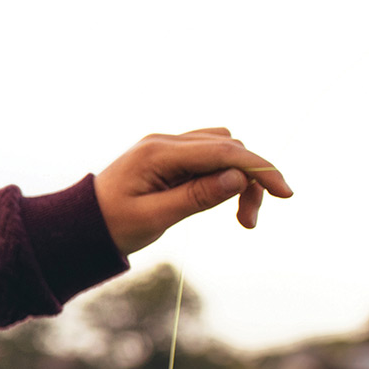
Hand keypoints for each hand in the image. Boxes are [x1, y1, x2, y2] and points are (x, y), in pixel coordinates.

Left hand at [94, 127, 293, 254]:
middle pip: (229, 148)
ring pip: (223, 150)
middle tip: (248, 222)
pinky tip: (222, 200)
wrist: (81, 225)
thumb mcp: (155, 218)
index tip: (287, 194)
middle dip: (250, 180)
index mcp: (158, 153)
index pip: (224, 151)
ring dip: (240, 178)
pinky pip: (209, 158)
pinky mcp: (169, 157)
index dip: (260, 169)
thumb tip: (239, 177)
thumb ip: (197, 196)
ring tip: (241, 218)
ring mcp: (166, 147)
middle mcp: (164, 143)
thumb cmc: (112, 225)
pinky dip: (224, 176)